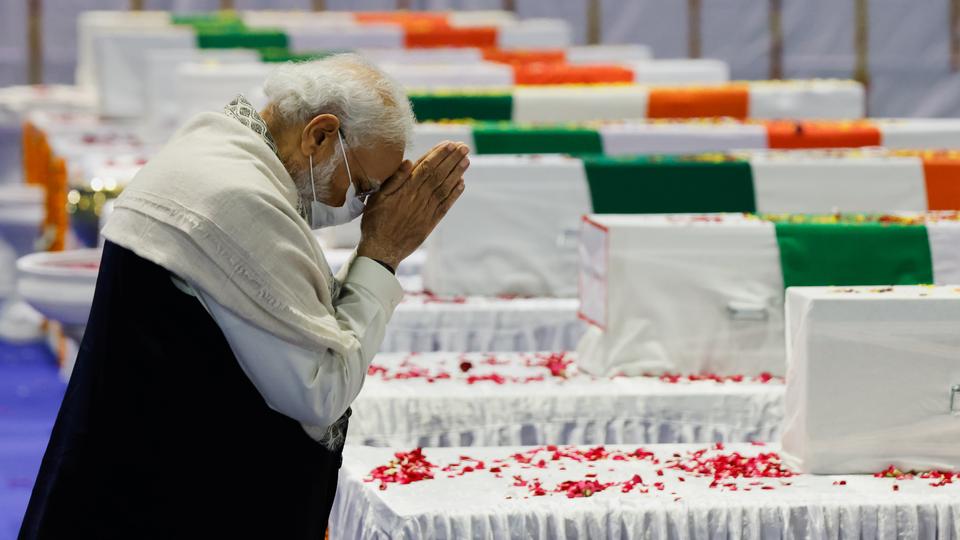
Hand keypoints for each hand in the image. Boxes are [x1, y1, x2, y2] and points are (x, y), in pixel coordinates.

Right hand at [358, 141, 468, 268]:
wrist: (382, 249)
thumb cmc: (376, 221)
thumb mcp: (378, 197)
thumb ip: (395, 179)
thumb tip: (408, 161)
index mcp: (406, 189)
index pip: (426, 166)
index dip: (439, 154)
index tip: (449, 144)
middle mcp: (419, 197)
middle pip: (439, 174)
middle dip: (452, 159)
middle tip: (464, 147)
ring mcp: (427, 210)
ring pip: (445, 187)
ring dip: (457, 173)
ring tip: (466, 160)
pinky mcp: (431, 222)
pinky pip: (446, 205)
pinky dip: (454, 194)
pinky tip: (462, 183)